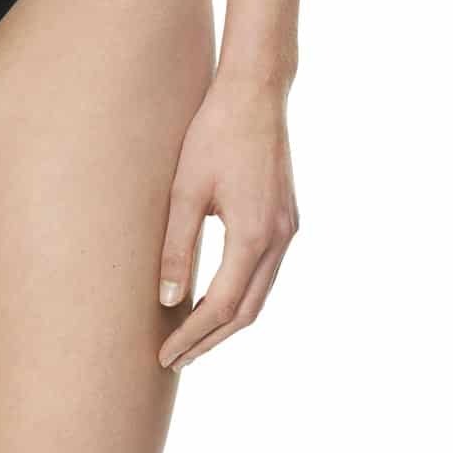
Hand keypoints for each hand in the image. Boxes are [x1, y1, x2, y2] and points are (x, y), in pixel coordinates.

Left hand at [157, 78, 298, 370]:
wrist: (254, 94)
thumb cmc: (212, 134)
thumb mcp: (184, 189)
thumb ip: (176, 246)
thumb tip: (167, 300)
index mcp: (254, 235)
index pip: (221, 305)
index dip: (192, 335)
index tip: (164, 355)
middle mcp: (279, 239)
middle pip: (246, 311)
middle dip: (209, 339)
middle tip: (174, 359)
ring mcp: (288, 230)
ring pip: (259, 295)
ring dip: (226, 321)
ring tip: (189, 339)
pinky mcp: (286, 218)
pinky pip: (264, 273)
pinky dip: (240, 295)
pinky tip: (213, 298)